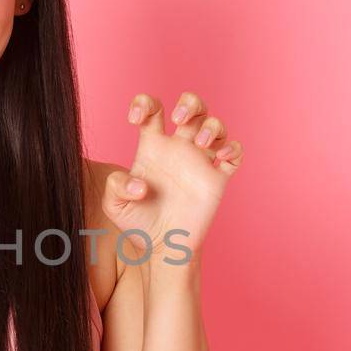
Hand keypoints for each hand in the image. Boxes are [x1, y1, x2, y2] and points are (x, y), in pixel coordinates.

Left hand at [103, 91, 243, 264]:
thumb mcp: (115, 206)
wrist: (163, 248)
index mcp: (152, 146)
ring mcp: (199, 161)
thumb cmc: (138, 225)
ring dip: (210, 125)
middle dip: (189, 102)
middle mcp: (178, 148)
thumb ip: (115, 187)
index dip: (144, 103)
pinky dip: (232, 148)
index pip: (152, 109)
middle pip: (191, 106)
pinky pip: (235, 153)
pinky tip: (219, 157)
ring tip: (199, 143)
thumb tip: (139, 185)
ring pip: (214, 124)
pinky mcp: (217, 178)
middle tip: (178, 118)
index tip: (135, 118)